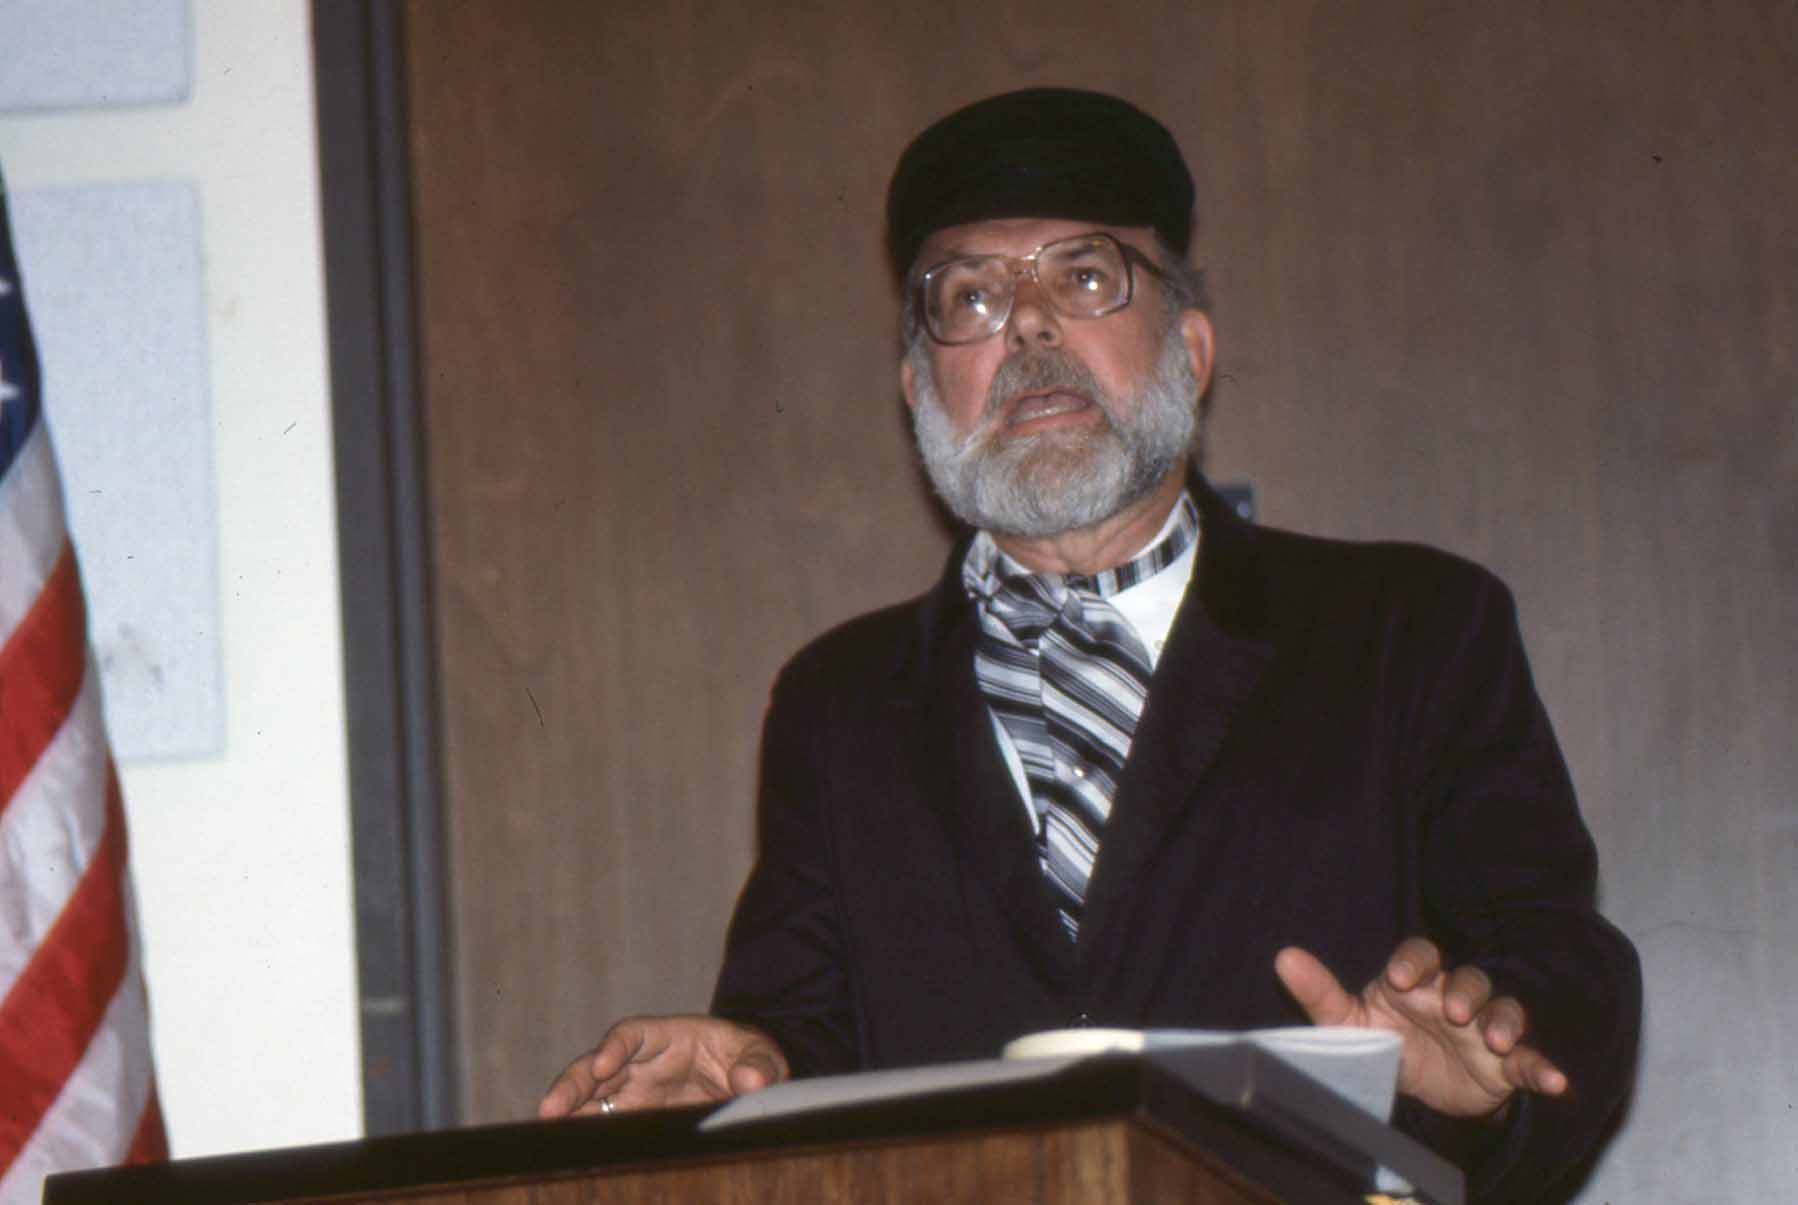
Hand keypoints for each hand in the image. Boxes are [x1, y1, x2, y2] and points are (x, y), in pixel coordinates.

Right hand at [537, 1014, 788, 1118]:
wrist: (748, 1082)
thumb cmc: (749, 1058)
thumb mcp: (762, 1055)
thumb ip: (759, 1065)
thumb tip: (751, 1082)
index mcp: (666, 1036)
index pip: (631, 1034)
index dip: (615, 1048)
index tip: (603, 1065)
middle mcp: (639, 1064)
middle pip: (595, 1067)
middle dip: (572, 1085)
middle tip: (549, 1110)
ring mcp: (632, 1094)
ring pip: (590, 1100)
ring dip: (568, 1114)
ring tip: (546, 1136)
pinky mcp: (635, 1120)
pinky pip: (605, 1126)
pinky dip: (587, 1137)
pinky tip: (572, 1153)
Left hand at [1274, 938, 1566, 1118]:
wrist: (1421, 1089)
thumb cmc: (1384, 1039)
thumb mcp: (1348, 1022)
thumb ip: (1319, 993)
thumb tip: (1283, 957)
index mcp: (1415, 981)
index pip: (1420, 955)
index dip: (1413, 962)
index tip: (1400, 979)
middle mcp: (1454, 996)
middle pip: (1469, 977)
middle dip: (1465, 990)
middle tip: (1453, 1010)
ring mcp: (1485, 1027)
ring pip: (1504, 1009)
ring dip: (1504, 1020)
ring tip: (1497, 1039)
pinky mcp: (1507, 1064)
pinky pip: (1531, 1060)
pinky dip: (1544, 1068)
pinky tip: (1555, 1082)